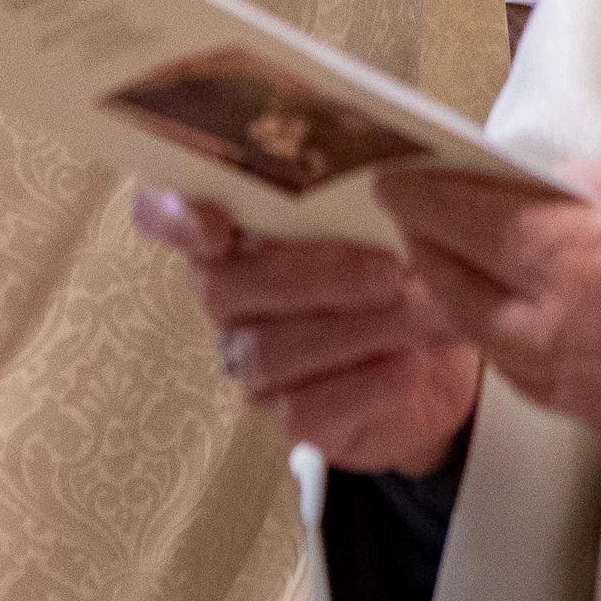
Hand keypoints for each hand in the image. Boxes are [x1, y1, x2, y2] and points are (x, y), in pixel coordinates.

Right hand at [135, 190, 482, 475]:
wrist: (439, 356)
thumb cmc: (402, 270)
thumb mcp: (391, 223)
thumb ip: (368, 198)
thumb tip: (395, 185)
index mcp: (236, 230)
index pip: (162, 214)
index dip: (171, 217)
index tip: (215, 226)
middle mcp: (228, 295)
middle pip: (223, 288)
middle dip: (313, 278)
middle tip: (390, 272)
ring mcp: (251, 359)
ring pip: (267, 352)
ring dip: (351, 331)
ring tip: (416, 315)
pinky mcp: (288, 415)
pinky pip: (305, 410)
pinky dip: (365, 386)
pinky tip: (410, 365)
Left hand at [380, 161, 600, 469]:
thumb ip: (596, 186)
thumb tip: (537, 180)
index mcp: (584, 256)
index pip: (459, 218)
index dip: (417, 191)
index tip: (394, 174)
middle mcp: (570, 332)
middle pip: (454, 290)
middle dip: (429, 250)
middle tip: (424, 218)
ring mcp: (594, 392)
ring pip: (493, 346)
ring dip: (472, 304)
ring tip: (472, 267)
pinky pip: (545, 386)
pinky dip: (525, 348)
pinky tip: (538, 320)